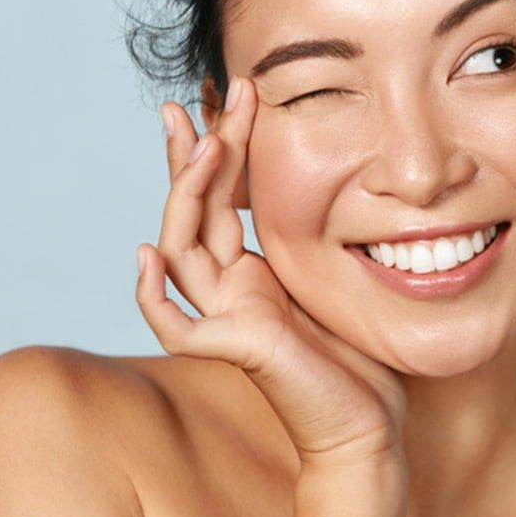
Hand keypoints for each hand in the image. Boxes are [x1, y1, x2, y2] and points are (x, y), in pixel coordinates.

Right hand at [134, 75, 406, 467]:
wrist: (366, 422)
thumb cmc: (360, 356)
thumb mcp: (339, 273)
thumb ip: (319, 236)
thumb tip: (340, 173)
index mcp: (254, 270)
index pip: (224, 196)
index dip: (222, 146)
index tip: (229, 94)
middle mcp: (231, 288)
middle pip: (196, 209)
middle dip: (197, 152)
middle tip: (194, 97)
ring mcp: (225, 317)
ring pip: (182, 249)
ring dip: (187, 194)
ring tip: (206, 142)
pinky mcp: (230, 349)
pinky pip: (174, 324)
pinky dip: (153, 293)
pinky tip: (148, 254)